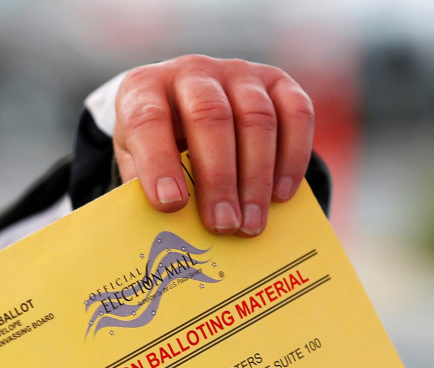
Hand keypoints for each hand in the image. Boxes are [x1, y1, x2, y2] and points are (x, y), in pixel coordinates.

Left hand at [113, 55, 313, 236]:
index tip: (171, 205)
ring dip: (257, 178)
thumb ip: (146, 189)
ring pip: (256, 118)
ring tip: (251, 224)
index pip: (149, 119)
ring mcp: (238, 72)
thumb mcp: (137, 162)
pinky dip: (293, 157)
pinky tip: (281, 196)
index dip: (159, 162)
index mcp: (145, 88)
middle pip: (210, 117)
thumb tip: (171, 230)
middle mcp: (192, 71)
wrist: (187, 107)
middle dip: (218, 178)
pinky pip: (297, 114)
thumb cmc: (159, 146)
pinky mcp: (277, 81)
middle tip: (222, 225)